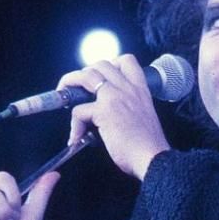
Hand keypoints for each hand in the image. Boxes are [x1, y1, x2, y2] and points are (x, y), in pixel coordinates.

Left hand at [57, 54, 170, 179]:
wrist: (153, 158)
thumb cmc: (149, 145)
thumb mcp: (143, 116)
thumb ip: (126, 108)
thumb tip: (103, 112)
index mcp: (140, 90)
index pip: (126, 61)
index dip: (109, 64)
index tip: (101, 78)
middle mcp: (128, 88)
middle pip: (100, 64)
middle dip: (84, 73)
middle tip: (77, 89)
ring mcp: (114, 97)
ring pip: (85, 76)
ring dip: (70, 85)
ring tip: (64, 98)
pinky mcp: (103, 112)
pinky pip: (78, 111)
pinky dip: (74, 125)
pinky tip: (77, 137)